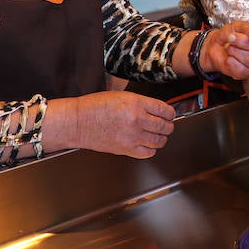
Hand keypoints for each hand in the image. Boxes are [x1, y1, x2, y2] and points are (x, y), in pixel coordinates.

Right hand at [44, 91, 175, 157]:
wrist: (78, 122)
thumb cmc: (95, 107)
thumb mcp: (122, 96)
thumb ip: (141, 103)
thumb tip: (157, 110)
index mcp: (136, 104)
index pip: (165, 110)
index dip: (170, 113)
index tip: (169, 114)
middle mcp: (137, 120)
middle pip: (165, 126)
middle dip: (168, 126)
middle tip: (166, 125)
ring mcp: (132, 136)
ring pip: (159, 141)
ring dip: (162, 138)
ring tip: (158, 135)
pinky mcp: (126, 149)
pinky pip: (148, 152)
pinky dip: (151, 149)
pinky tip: (148, 144)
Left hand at [203, 21, 248, 80]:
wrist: (213, 46)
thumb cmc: (227, 36)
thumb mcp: (236, 26)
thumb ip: (247, 27)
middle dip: (242, 42)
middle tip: (232, 38)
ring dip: (235, 51)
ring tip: (230, 48)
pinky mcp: (246, 73)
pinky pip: (242, 69)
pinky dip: (232, 62)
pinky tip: (229, 58)